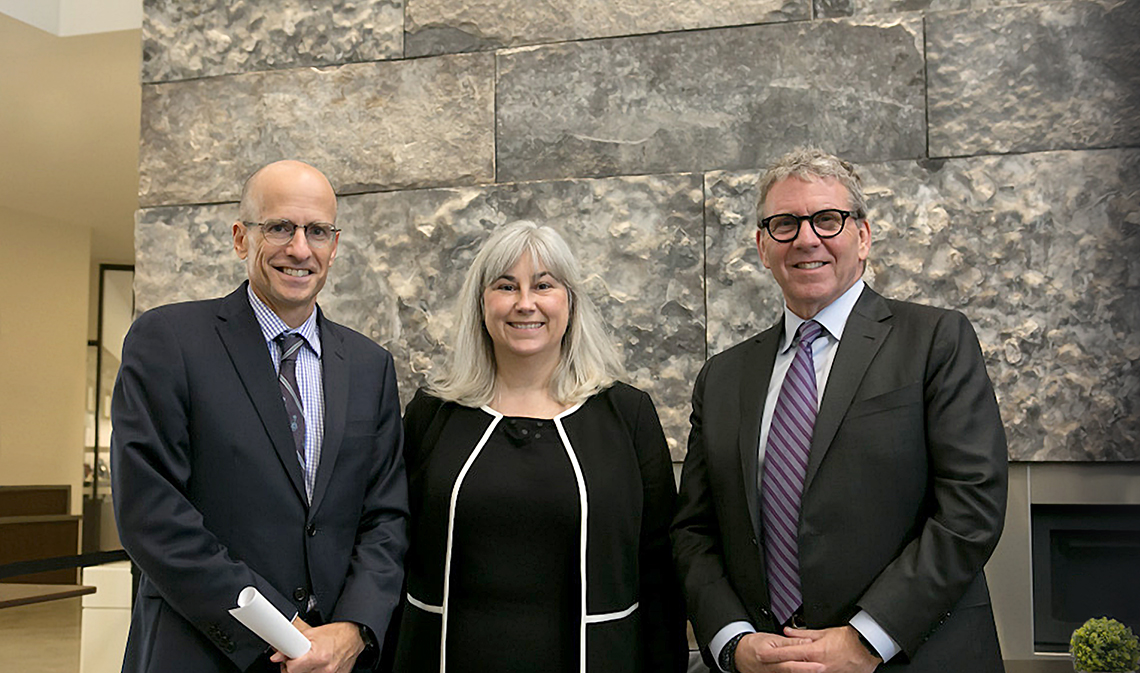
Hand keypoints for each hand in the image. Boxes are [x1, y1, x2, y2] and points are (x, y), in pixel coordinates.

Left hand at [269, 619, 363, 672]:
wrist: (355, 636)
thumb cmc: (335, 634)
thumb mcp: (312, 633)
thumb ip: (292, 643)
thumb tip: (277, 656)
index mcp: (318, 656)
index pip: (291, 668)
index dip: (288, 663)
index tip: (290, 659)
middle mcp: (325, 669)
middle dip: (295, 668)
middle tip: (300, 659)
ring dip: (305, 671)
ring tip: (310, 661)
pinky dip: (315, 672)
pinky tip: (318, 666)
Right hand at [732, 631, 823, 672]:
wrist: (738, 654)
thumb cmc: (754, 645)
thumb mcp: (771, 639)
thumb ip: (790, 642)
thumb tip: (807, 641)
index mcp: (771, 658)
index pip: (793, 663)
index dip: (808, 666)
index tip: (821, 665)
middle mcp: (773, 670)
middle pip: (794, 672)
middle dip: (809, 671)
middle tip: (824, 669)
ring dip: (805, 672)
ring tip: (818, 669)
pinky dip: (797, 672)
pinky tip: (807, 670)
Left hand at [753, 626, 879, 672]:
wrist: (867, 649)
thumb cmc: (849, 639)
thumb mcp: (825, 632)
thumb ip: (804, 633)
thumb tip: (788, 632)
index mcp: (814, 651)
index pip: (788, 652)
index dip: (773, 653)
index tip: (761, 654)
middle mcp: (817, 665)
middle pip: (792, 666)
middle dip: (777, 664)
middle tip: (763, 663)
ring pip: (801, 672)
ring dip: (790, 669)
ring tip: (778, 667)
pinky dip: (804, 671)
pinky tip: (800, 669)